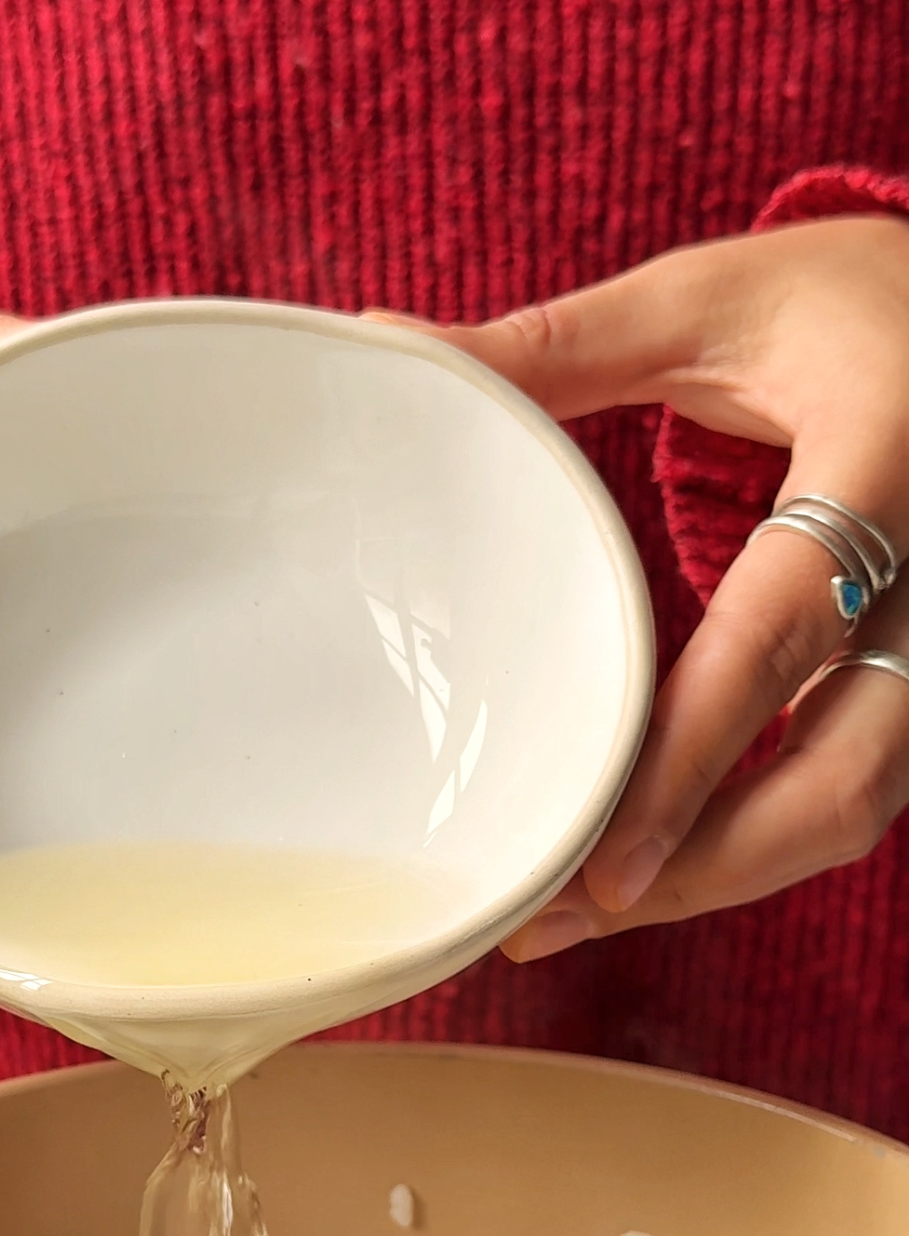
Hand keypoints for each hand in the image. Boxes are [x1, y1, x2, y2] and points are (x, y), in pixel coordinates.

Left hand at [395, 216, 908, 958]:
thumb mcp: (712, 301)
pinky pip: (855, 789)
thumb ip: (560, 347)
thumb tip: (395, 349)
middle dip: (701, 869)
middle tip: (558, 916)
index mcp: (886, 459)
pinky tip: (656, 864)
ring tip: (577, 914)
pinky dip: (755, 841)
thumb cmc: (850, 302)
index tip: (601, 865)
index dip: (691, 763)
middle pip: (843, 778)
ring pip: (857, 808)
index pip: (780, 638)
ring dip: (722, 876)